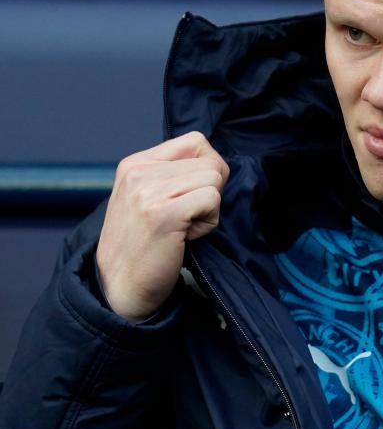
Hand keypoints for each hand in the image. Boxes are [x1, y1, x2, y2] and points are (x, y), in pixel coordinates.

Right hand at [95, 131, 228, 321]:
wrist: (120, 287)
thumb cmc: (144, 244)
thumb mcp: (149, 197)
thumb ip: (175, 174)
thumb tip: (217, 161)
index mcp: (136, 163)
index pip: (196, 141)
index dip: (207, 168)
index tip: (190, 195)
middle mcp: (139, 172)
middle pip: (211, 161)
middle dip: (210, 192)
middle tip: (184, 218)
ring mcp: (148, 191)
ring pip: (215, 180)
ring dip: (209, 209)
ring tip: (182, 228)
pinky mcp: (163, 212)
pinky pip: (212, 199)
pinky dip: (208, 223)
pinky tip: (184, 237)